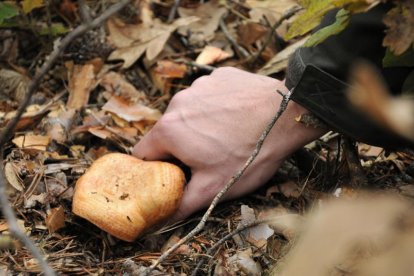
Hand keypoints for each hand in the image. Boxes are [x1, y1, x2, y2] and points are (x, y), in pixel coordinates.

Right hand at [133, 67, 324, 219]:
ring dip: (196, 126)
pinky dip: (213, 108)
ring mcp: (198, 86)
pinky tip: (234, 118)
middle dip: (179, 148)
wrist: (287, 115)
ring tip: (224, 137)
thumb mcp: (214, 187)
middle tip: (205, 159)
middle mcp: (177, 103)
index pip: (143, 154)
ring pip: (186, 113)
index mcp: (168, 130)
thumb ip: (183, 204)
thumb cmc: (249, 153)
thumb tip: (164, 218)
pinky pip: (206, 97)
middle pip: (166, 133)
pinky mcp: (218, 77)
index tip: (174, 174)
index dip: (156, 168)